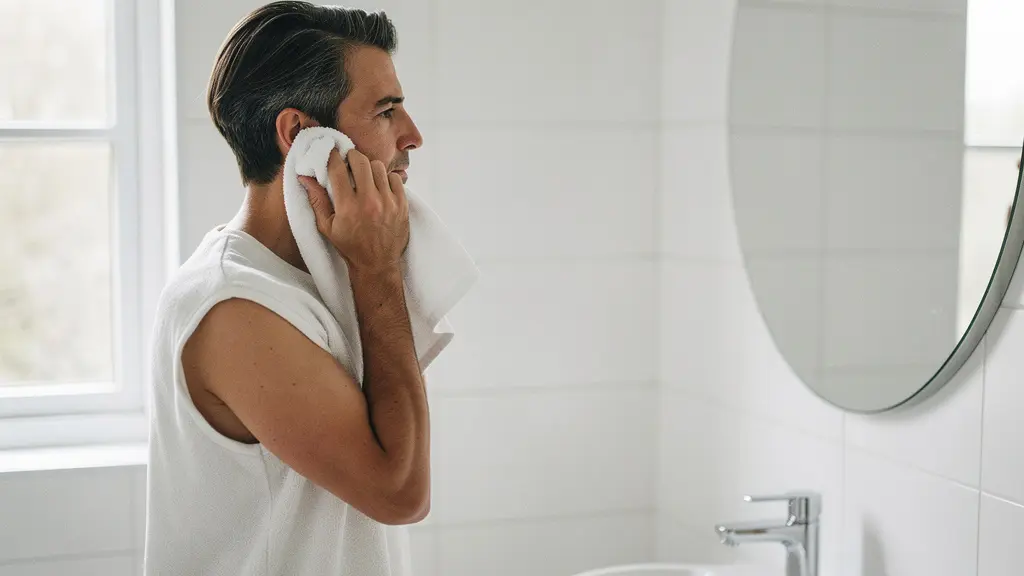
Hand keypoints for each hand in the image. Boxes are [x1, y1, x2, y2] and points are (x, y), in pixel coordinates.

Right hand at [299, 148, 409, 274]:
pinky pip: (395, 178)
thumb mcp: (327, 227)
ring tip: (365, 176)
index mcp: (348, 206)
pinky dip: (387, 179)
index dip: (332, 156)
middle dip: (352, 157)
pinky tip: (380, 187)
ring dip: (369, 167)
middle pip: (360, 161)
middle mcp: (369, 201)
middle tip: (349, 161)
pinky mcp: (402, 204)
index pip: (337, 169)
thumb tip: (304, 176)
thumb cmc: (349, 246)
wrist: (377, 264)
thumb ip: (316, 200)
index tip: (331, 152)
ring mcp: (388, 202)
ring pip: (378, 167)